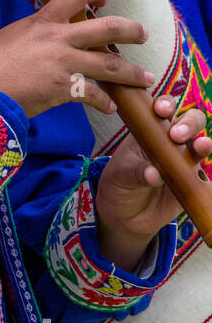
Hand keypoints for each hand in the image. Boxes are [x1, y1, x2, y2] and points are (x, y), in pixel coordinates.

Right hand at [0, 0, 153, 119]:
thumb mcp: (10, 36)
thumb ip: (34, 33)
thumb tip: (43, 36)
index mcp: (43, 20)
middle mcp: (59, 38)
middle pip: (109, 28)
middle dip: (132, 31)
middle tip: (142, 35)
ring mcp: (64, 64)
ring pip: (111, 64)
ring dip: (132, 72)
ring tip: (145, 78)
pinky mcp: (63, 89)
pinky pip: (95, 95)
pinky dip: (106, 102)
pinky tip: (111, 107)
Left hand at [94, 96, 211, 269]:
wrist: (125, 217)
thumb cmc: (120, 185)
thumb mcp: (121, 176)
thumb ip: (137, 172)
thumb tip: (154, 174)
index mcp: (149, 130)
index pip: (161, 110)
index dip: (165, 105)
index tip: (161, 111)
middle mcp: (171, 140)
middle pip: (190, 121)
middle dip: (188, 123)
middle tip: (176, 135)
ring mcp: (184, 159)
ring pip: (200, 144)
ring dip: (203, 143)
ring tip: (201, 147)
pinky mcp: (193, 180)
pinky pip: (205, 175)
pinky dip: (207, 173)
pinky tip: (202, 177)